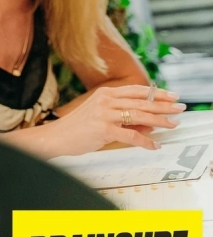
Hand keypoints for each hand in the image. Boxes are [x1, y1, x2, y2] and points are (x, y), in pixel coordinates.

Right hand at [44, 85, 184, 156]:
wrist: (57, 136)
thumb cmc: (77, 128)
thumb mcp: (100, 116)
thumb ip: (123, 117)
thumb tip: (148, 123)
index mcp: (105, 93)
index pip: (137, 91)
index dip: (157, 93)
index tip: (172, 96)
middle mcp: (106, 100)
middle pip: (142, 102)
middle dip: (164, 106)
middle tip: (180, 109)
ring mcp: (104, 114)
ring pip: (140, 116)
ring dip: (159, 121)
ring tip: (172, 124)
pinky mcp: (103, 129)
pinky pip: (131, 134)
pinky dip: (145, 141)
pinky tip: (154, 145)